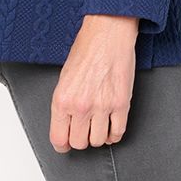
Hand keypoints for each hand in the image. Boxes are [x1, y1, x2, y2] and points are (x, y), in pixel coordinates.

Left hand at [50, 16, 139, 149]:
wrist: (107, 35)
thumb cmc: (86, 51)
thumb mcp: (64, 78)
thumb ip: (64, 104)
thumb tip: (65, 125)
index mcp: (62, 100)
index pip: (59, 139)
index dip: (62, 145)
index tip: (66, 143)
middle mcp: (81, 106)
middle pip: (79, 143)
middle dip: (81, 139)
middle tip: (84, 130)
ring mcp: (102, 106)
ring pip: (98, 141)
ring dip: (98, 136)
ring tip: (98, 126)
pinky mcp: (121, 104)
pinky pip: (118, 132)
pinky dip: (114, 134)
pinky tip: (111, 126)